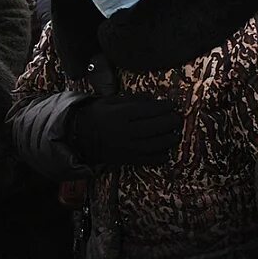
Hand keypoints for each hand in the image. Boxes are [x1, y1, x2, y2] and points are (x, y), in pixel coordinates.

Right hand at [65, 94, 182, 166]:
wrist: (78, 137)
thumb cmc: (96, 115)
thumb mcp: (110, 101)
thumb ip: (132, 99)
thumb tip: (152, 98)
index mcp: (120, 115)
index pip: (149, 110)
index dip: (164, 107)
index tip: (172, 104)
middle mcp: (125, 131)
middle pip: (155, 127)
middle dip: (170, 122)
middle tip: (178, 118)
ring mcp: (126, 147)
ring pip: (154, 144)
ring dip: (169, 139)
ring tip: (176, 134)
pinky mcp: (126, 159)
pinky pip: (147, 159)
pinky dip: (160, 156)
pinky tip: (166, 152)